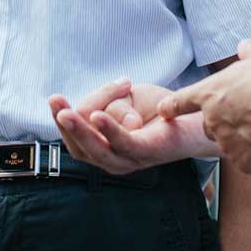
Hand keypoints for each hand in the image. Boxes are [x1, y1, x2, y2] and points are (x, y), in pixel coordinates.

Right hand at [48, 78, 216, 173]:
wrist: (197, 116)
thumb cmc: (159, 109)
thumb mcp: (127, 98)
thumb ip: (111, 102)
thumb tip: (103, 116)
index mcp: (105, 149)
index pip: (77, 134)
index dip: (71, 113)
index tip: (75, 90)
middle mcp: (114, 160)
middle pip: (80, 147)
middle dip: (64, 123)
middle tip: (53, 100)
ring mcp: (131, 159)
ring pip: (96, 150)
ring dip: (79, 129)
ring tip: (65, 112)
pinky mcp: (148, 152)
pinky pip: (123, 144)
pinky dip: (108, 131)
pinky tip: (97, 117)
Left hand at [159, 40, 250, 174]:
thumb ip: (249, 52)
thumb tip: (243, 48)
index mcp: (212, 93)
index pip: (180, 101)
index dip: (172, 106)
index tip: (163, 111)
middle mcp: (214, 121)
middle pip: (211, 126)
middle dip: (227, 122)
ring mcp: (229, 146)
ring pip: (232, 145)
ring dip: (245, 138)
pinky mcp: (246, 165)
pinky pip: (250, 161)